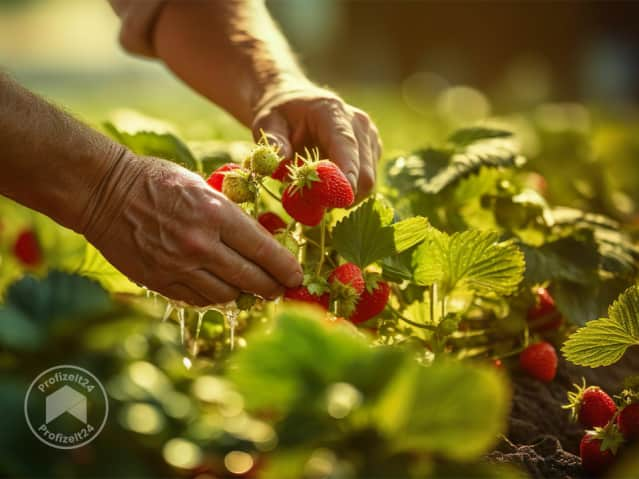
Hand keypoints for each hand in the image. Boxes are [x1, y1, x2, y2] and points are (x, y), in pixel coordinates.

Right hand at [80, 150, 302, 306]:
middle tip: (281, 290)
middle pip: (250, 278)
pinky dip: (213, 296)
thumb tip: (257, 241)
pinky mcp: (159, 280)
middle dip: (272, 287)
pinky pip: (197, 299)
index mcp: (216, 213)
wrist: (103, 192)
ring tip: (250, 289)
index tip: (297, 277)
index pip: (263, 250)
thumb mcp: (202, 186)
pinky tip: (220, 289)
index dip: (285, 267)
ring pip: (226, 294)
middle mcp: (200, 244)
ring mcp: (178, 266)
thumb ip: (229, 215)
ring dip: (242, 293)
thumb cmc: (156, 181)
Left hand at [252, 86, 381, 201]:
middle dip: (341, 194)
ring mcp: (370, 138)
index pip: (347, 147)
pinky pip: (366, 183)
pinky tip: (328, 182)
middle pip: (364, 173)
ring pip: (367, 182)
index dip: (346, 174)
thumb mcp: (267, 123)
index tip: (338, 199)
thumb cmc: (281, 115)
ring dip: (343, 195)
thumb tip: (280, 161)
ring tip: (316, 190)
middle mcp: (359, 123)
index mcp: (333, 112)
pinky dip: (347, 191)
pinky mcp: (373, 151)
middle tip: (312, 206)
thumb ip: (274, 142)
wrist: (296, 104)